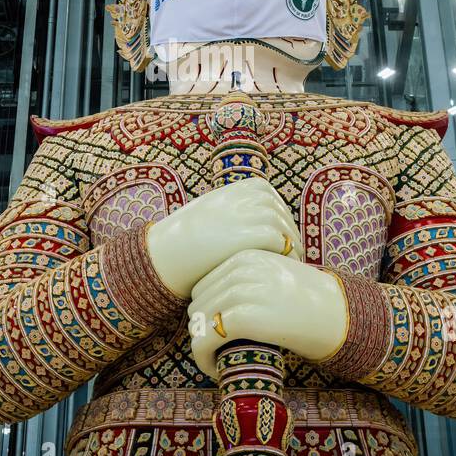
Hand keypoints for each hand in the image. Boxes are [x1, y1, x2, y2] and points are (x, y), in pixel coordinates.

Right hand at [146, 178, 302, 298]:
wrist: (162, 256)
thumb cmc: (180, 242)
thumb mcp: (205, 214)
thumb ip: (227, 212)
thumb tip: (246, 221)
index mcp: (229, 189)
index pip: (267, 194)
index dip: (278, 213)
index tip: (280, 231)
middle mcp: (240, 197)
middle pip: (279, 210)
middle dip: (288, 229)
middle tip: (293, 249)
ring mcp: (245, 213)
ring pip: (284, 225)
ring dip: (292, 243)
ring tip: (293, 260)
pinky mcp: (249, 235)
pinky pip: (281, 241)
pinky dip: (287, 253)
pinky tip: (285, 266)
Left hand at [186, 250, 347, 379]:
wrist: (340, 316)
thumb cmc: (309, 303)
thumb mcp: (275, 275)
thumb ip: (245, 281)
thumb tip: (208, 309)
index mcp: (245, 255)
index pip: (202, 285)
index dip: (206, 314)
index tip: (217, 335)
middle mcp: (240, 269)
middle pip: (197, 305)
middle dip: (201, 330)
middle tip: (216, 352)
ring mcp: (241, 291)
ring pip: (198, 324)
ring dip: (201, 348)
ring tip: (216, 362)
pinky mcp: (244, 317)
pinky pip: (205, 341)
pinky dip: (203, 359)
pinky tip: (216, 370)